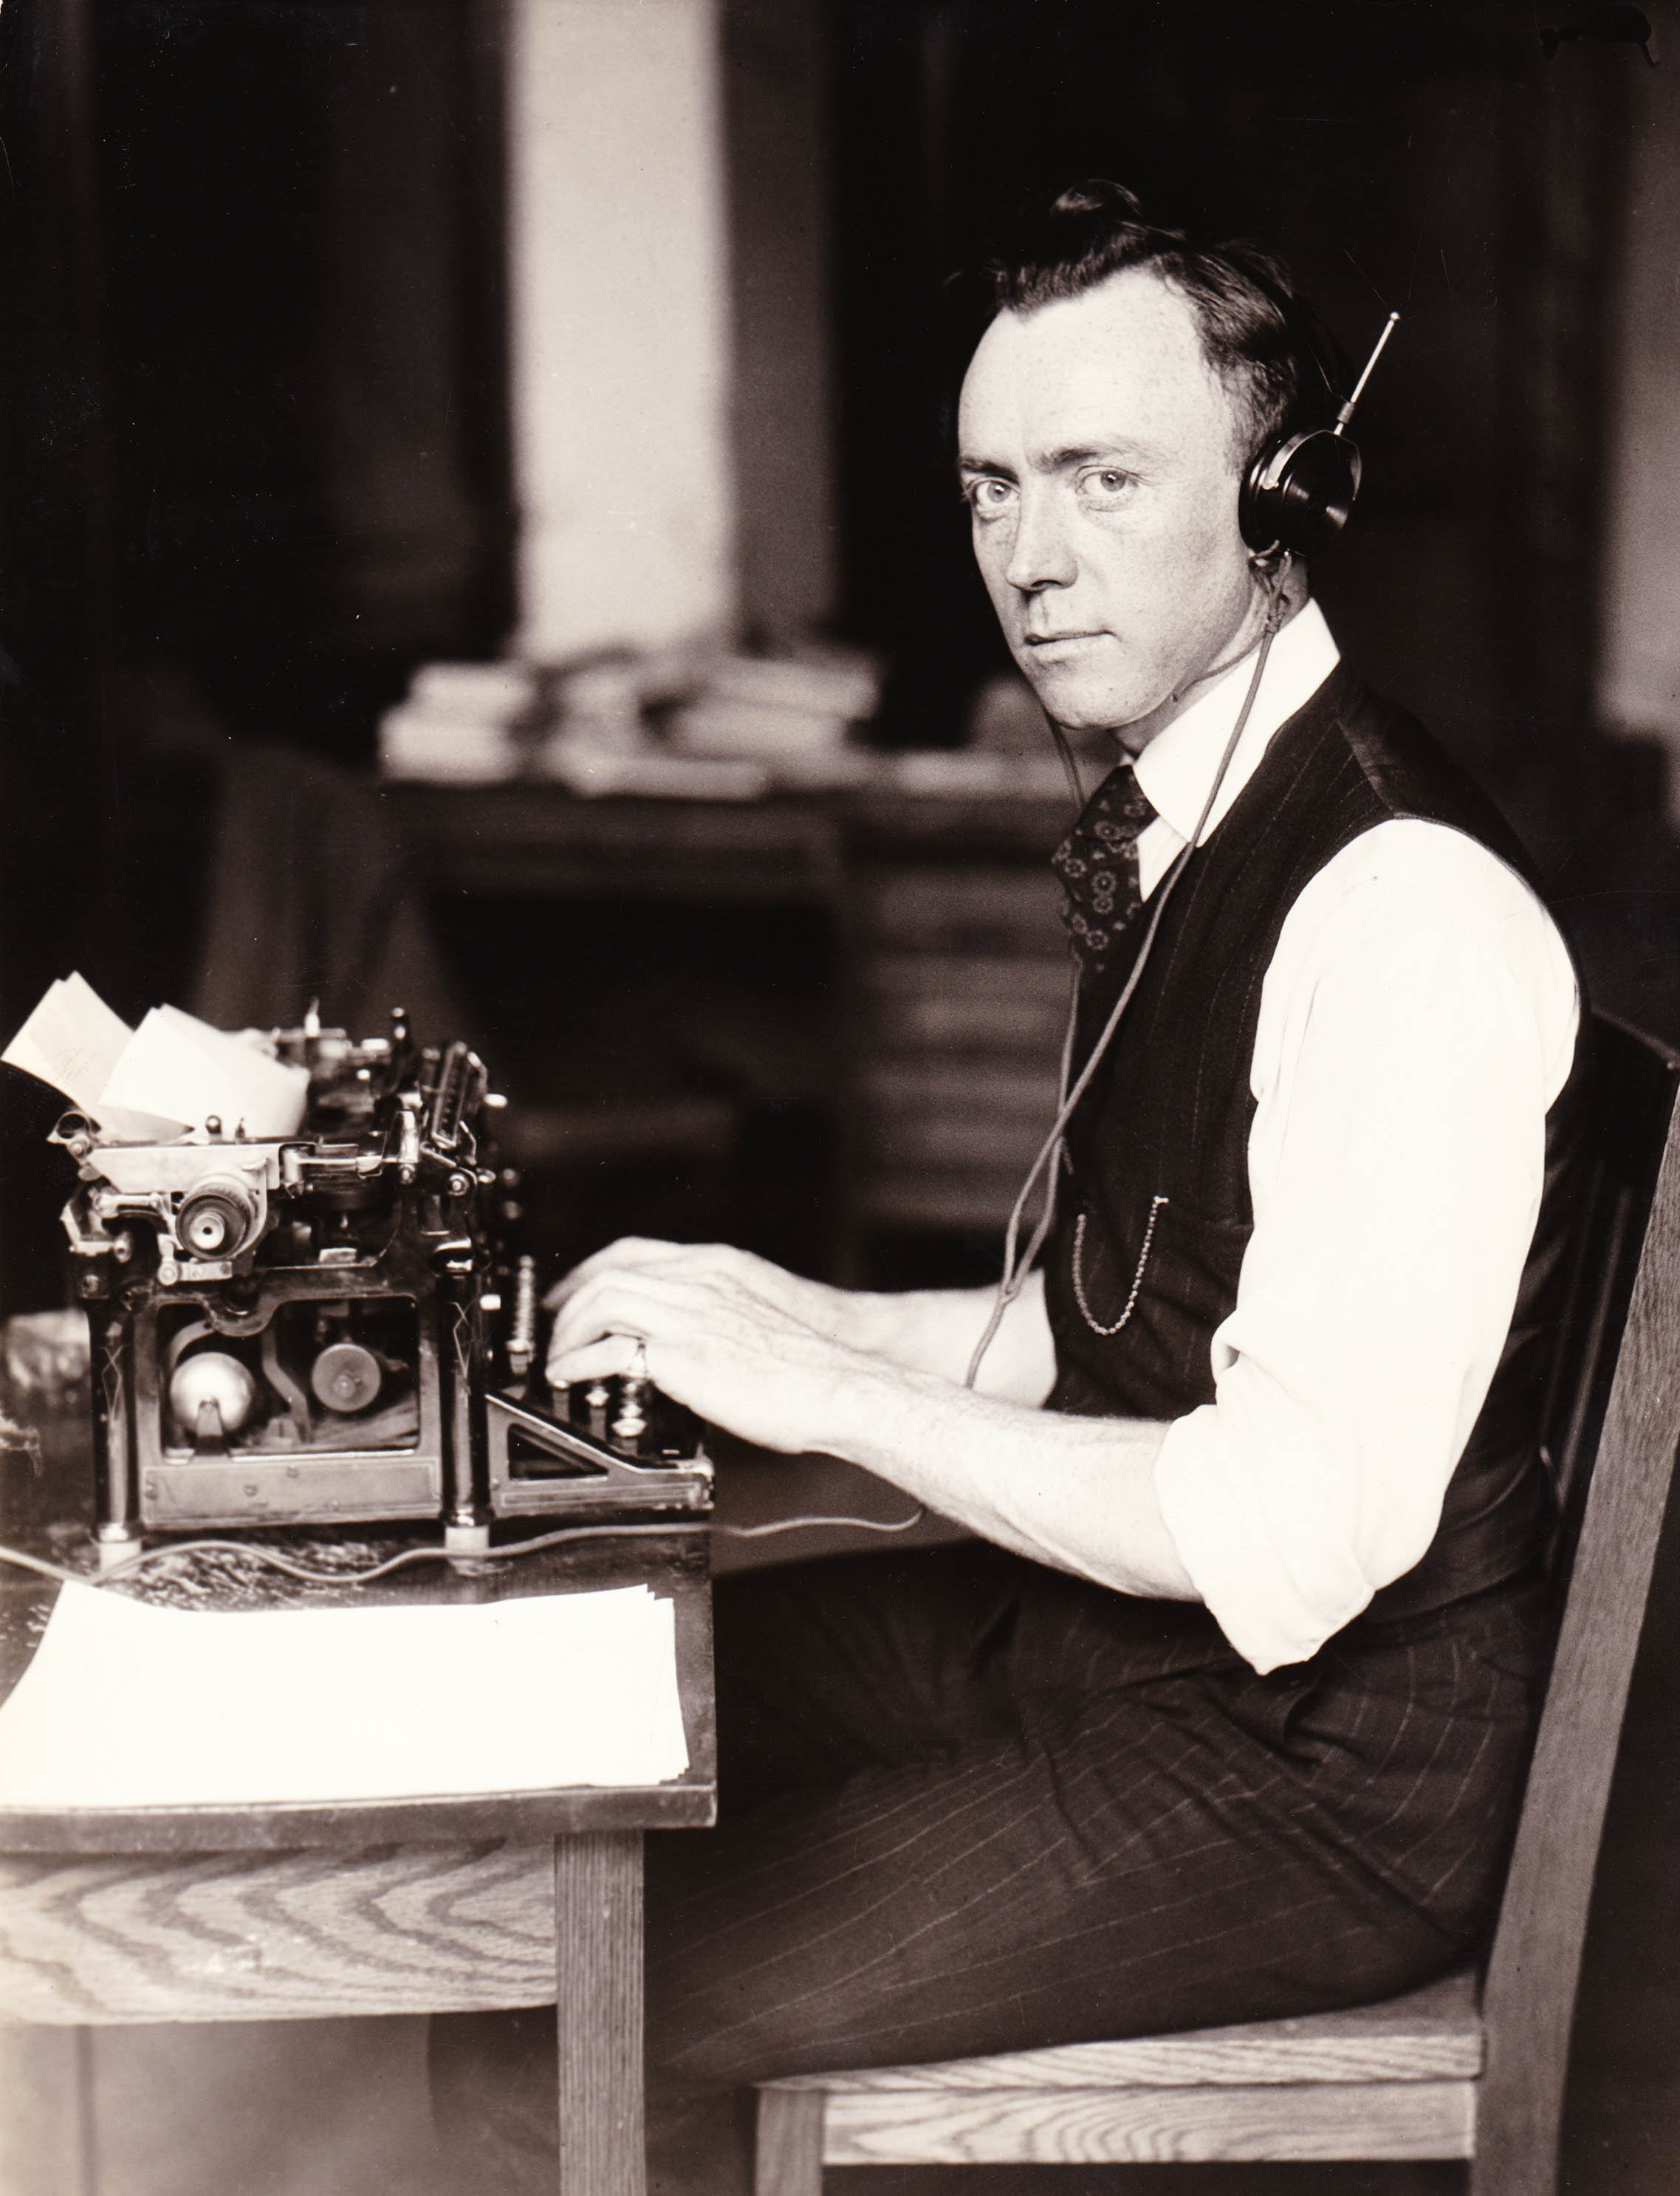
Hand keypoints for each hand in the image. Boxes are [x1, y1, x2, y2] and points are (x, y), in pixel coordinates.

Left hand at [543, 1239, 874, 1454]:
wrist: (843, 1382)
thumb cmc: (813, 1361)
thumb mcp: (759, 1315)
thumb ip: (719, 1315)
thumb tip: (689, 1342)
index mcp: (717, 1268)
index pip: (632, 1252)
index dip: (589, 1271)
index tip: (570, 1292)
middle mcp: (698, 1283)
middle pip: (607, 1274)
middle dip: (568, 1302)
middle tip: (550, 1328)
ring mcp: (689, 1316)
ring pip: (602, 1301)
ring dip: (570, 1331)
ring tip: (559, 1358)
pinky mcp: (682, 1356)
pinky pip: (609, 1349)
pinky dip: (579, 1361)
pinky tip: (571, 1377)